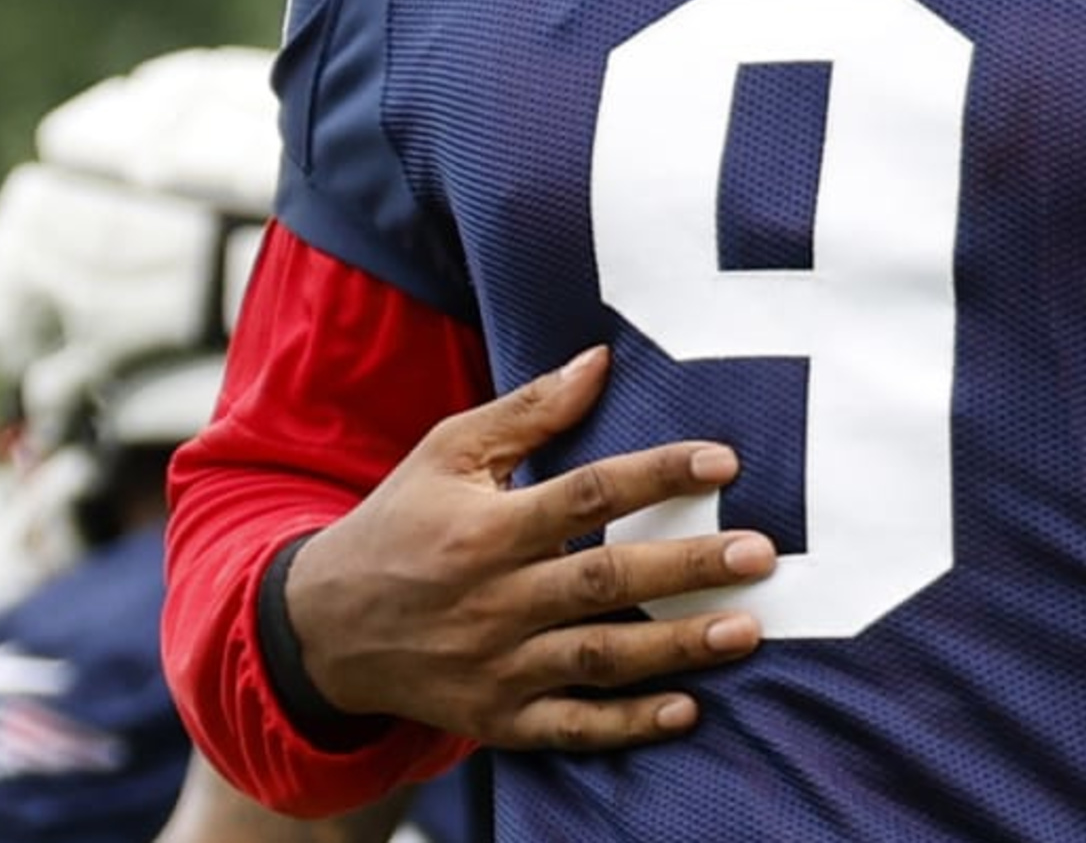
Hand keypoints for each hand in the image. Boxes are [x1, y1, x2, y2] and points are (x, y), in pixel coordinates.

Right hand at [282, 345, 775, 750]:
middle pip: (604, 580)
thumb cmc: (400, 523)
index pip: (585, 495)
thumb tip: (600, 360)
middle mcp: (493, 599)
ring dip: (676, 646)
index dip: (656, 476)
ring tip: (747, 629)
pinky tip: (686, 708)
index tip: (723, 462)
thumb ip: (528, 412)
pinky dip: (627, 724)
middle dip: (687, 567)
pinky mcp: (498, 717)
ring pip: (599, 657)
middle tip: (760, 554)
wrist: (324, 628)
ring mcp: (497, 665)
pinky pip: (571, 726)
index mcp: (484, 528)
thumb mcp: (448, 452)